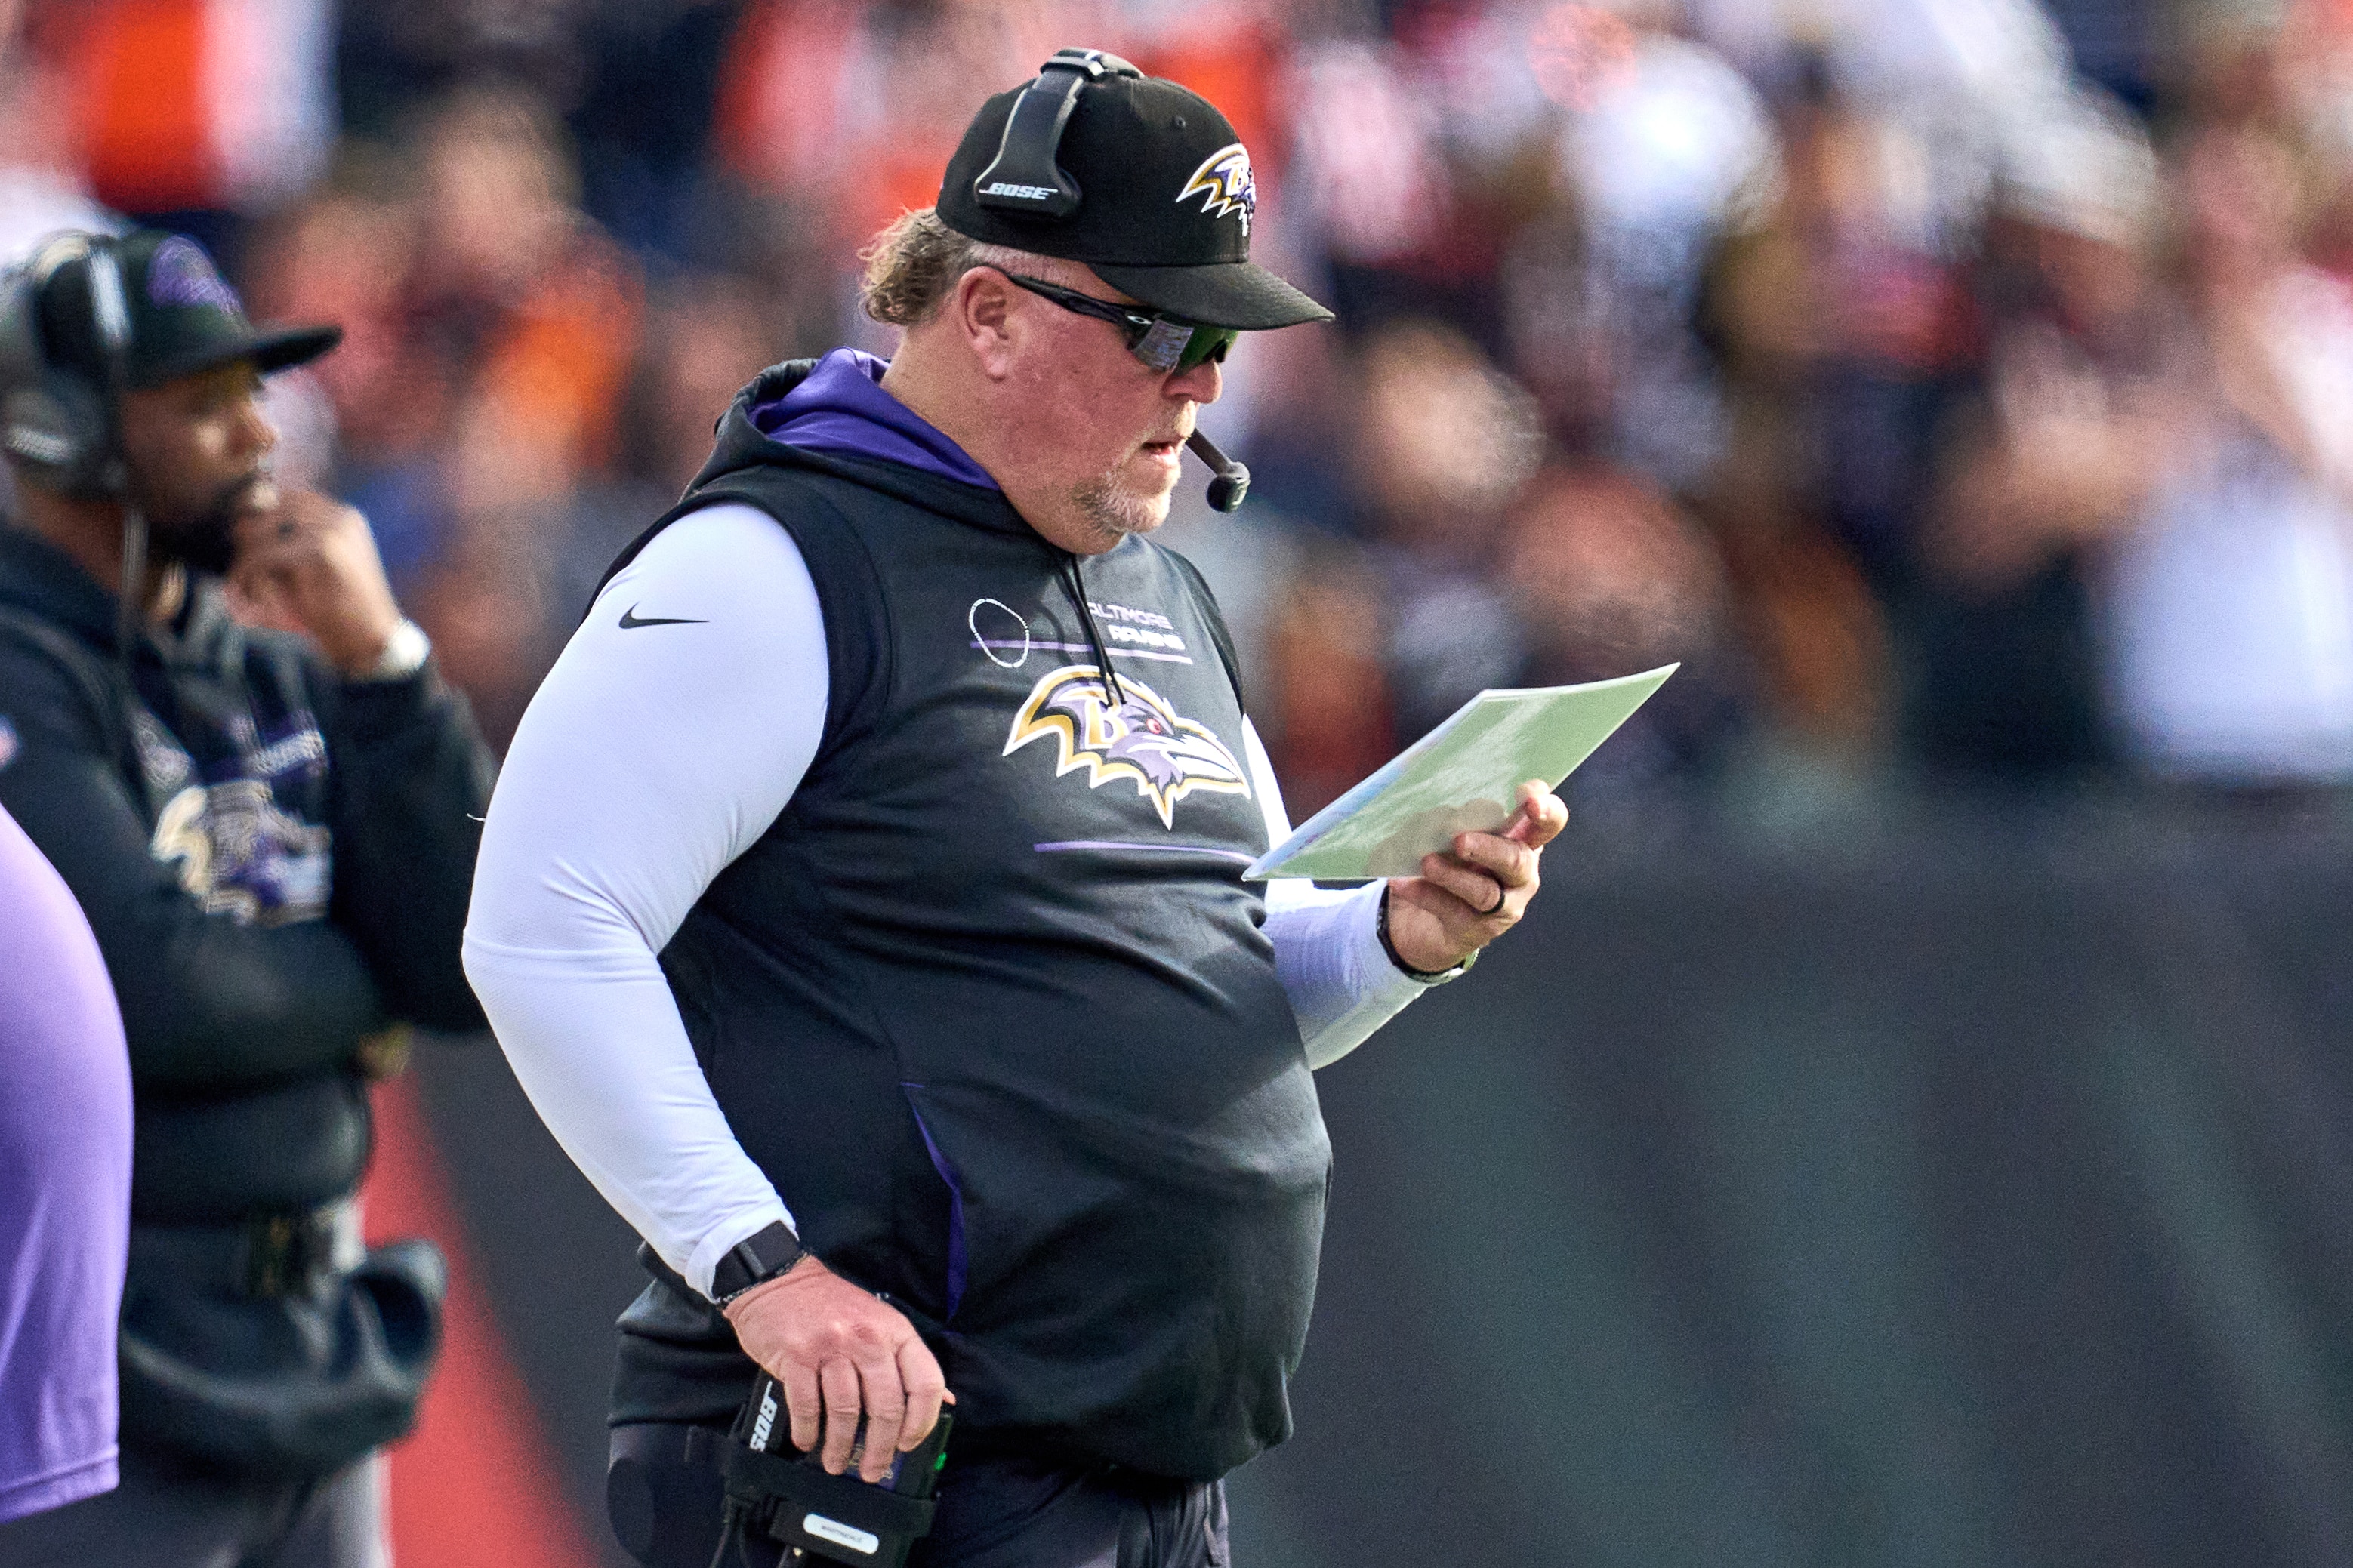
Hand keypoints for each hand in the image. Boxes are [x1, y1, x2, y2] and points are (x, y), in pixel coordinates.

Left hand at [224, 490, 404, 676]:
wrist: (370, 637)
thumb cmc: (343, 609)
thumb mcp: (320, 568)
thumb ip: (295, 543)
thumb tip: (245, 525)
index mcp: (348, 518)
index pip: (294, 498)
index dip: (264, 511)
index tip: (242, 534)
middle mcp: (344, 517)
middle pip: (278, 508)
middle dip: (251, 529)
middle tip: (236, 556)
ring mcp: (336, 530)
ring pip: (270, 530)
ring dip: (247, 553)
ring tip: (237, 576)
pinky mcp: (325, 550)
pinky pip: (271, 552)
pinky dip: (250, 569)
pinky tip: (242, 585)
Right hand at [722, 1257, 952, 1481]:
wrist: (778, 1280)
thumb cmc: (832, 1306)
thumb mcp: (880, 1322)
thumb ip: (908, 1361)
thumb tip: (945, 1400)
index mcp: (895, 1331)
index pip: (925, 1382)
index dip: (922, 1421)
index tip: (910, 1444)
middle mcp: (867, 1338)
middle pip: (886, 1406)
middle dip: (881, 1448)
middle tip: (871, 1469)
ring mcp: (831, 1347)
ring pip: (846, 1412)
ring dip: (840, 1447)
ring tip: (836, 1462)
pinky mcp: (796, 1357)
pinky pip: (807, 1406)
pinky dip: (808, 1432)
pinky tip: (808, 1441)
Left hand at [1383, 780, 1567, 973]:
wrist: (1429, 922)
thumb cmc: (1452, 863)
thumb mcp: (1458, 836)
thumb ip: (1462, 819)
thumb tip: (1441, 808)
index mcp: (1523, 842)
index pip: (1549, 823)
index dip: (1547, 810)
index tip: (1527, 798)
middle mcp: (1521, 875)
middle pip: (1518, 860)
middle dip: (1490, 848)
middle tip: (1460, 840)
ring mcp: (1505, 906)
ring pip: (1485, 892)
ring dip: (1453, 876)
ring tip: (1426, 863)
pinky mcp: (1478, 930)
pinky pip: (1452, 910)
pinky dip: (1424, 894)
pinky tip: (1402, 884)